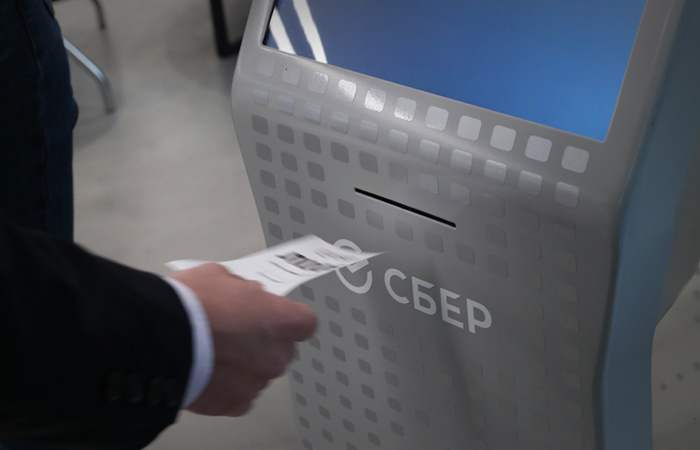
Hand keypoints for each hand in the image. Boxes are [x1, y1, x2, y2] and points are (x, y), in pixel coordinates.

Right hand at [170, 263, 316, 415]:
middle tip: (237, 331)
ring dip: (245, 364)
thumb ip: (243, 288)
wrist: (159, 338)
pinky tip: (210, 373)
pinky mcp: (234, 403)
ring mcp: (257, 381)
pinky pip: (240, 395)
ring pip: (260, 372)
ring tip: (216, 352)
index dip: (288, 317)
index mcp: (282, 320)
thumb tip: (246, 292)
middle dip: (264, 341)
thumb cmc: (191, 305)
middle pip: (282, 349)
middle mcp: (276, 355)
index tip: (275, 315)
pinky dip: (228, 387)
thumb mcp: (220, 275)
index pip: (304, 321)